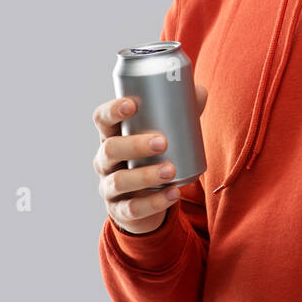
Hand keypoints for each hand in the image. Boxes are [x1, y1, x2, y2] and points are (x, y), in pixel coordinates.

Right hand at [92, 84, 207, 234]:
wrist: (147, 199)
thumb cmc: (153, 156)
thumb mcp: (162, 134)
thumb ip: (180, 112)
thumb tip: (199, 92)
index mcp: (112, 136)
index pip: (101, 119)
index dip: (112, 110)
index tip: (132, 104)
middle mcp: (105, 160)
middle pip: (110, 149)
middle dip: (135, 144)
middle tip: (162, 141)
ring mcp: (109, 186)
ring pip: (119, 181)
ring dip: (145, 175)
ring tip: (170, 170)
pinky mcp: (119, 210)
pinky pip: (133, 208)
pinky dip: (154, 202)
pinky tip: (172, 194)